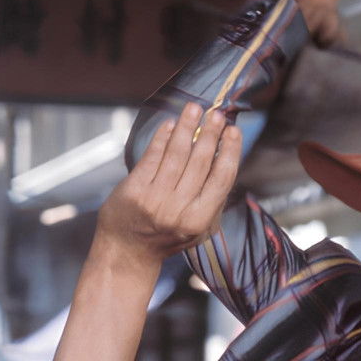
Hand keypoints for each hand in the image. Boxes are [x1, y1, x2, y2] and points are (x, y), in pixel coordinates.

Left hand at [97, 103, 243, 264]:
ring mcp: (155, 199)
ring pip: (176, 155)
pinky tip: (170, 124)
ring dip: (187, 127)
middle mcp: (178, 210)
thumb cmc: (165, 236)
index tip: (233, 131)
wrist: (127, 252)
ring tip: (194, 108)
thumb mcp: (197, 228)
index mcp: (199, 220)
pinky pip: (152, 156)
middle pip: (200, 162)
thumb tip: (225, 157)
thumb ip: (212, 198)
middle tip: (216, 114)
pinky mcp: (134, 190)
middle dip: (210, 134)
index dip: (229, 151)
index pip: (221, 178)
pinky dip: (162, 138)